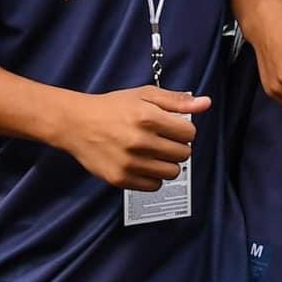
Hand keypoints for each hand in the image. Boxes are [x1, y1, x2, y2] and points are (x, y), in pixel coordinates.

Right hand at [63, 86, 208, 190]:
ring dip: (169, 164)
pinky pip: (153, 186)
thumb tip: (206, 103)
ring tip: (156, 154)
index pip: (189, 134)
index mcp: (148, 118)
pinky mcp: (119, 179)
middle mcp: (139, 142)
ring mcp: (129, 163)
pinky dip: (153, 177)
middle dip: (178, 146)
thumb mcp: (145, 95)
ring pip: (172, 172)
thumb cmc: (112, 107)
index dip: (184, 130)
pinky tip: (145, 165)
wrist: (76, 123)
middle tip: (164, 141)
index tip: (173, 128)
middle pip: (183, 154)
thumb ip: (177, 100)